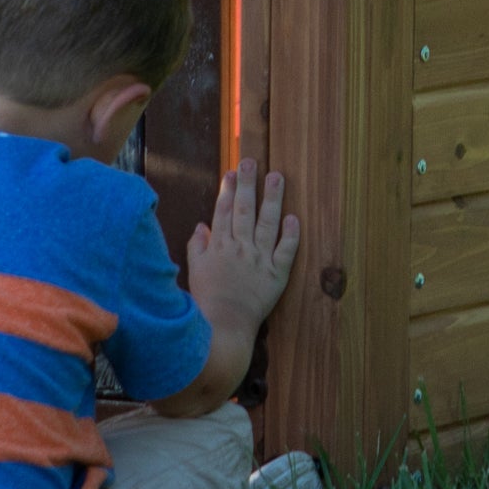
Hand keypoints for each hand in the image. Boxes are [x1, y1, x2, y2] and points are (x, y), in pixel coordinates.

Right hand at [186, 161, 297, 329]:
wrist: (224, 326)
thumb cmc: (207, 300)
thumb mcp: (195, 271)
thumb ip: (197, 246)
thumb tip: (202, 225)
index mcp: (219, 246)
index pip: (223, 211)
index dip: (227, 189)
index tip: (232, 171)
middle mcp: (240, 247)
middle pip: (244, 210)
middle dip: (247, 184)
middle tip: (251, 162)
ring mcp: (260, 260)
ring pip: (267, 223)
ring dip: (272, 199)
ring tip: (276, 177)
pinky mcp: (276, 275)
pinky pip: (286, 251)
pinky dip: (290, 235)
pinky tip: (293, 217)